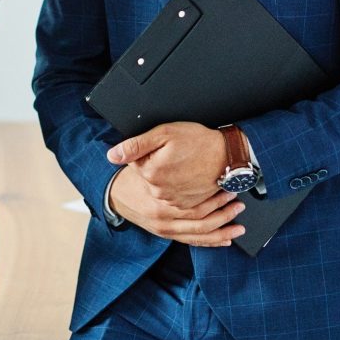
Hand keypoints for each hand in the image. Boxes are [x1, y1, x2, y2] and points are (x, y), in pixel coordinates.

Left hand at [107, 121, 227, 208]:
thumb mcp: (163, 134)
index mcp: (151, 173)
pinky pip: (174, 196)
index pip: (135, 163)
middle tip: (174, 155)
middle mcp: (160, 192)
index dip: (146, 152)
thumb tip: (112, 155)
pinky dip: (177, 187)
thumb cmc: (198, 141)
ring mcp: (174, 201)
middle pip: (146, 176)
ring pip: (159, 187)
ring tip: (182, 165)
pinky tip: (186, 177)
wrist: (228, 155)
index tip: (161, 148)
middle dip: (155, 164)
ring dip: (165, 177)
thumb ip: (134, 146)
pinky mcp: (187, 205)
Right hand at [109, 163, 246, 246]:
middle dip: (223, 213)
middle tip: (238, 202)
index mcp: (159, 204)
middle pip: (201, 221)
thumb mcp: (135, 161)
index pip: (194, 204)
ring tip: (238, 223)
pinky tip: (225, 239)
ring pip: (199, 235)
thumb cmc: (129, 178)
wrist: (112, 194)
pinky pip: (192, 241)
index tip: (228, 187)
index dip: (214, 197)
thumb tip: (159, 149)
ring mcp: (165, 229)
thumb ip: (140, 150)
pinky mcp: (166, 234)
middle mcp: (163, 220)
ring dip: (221, 230)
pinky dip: (210, 242)